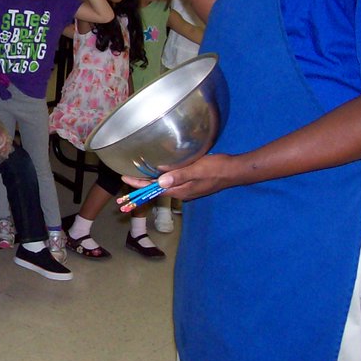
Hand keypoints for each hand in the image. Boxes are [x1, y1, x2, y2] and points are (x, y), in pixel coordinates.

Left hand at [125, 153, 245, 200]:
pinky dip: (161, 178)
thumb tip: (161, 182)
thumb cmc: (217, 168)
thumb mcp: (198, 170)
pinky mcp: (191, 183)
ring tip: (137, 176)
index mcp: (181, 190)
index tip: (125, 180)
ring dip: (150, 182)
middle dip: (141, 186)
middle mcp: (181, 192)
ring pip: (164, 186)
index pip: (155, 190)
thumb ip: (180, 176)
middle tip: (126, 179)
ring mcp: (187, 189)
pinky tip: (158, 172)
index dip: (139, 185)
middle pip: (157, 190)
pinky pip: (171, 182)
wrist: (234, 171)